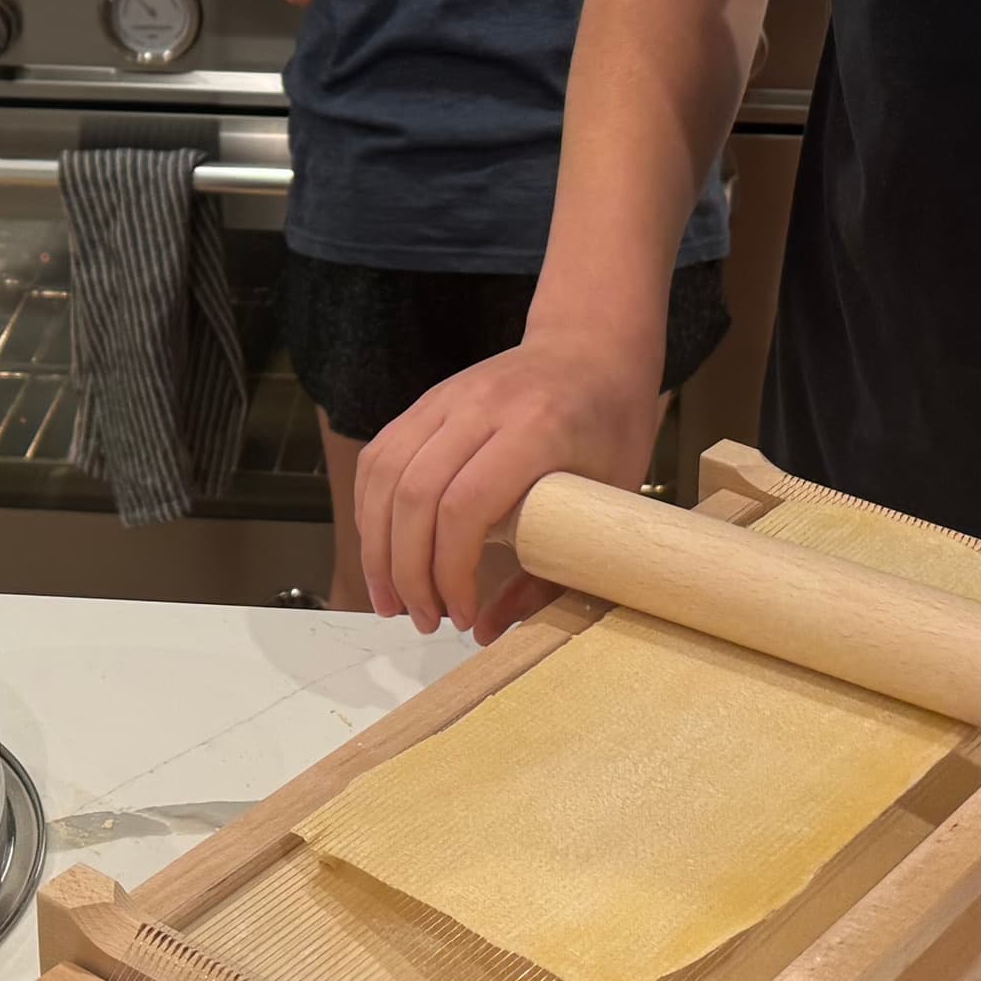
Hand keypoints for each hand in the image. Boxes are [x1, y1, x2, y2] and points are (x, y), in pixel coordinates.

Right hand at [355, 332, 661, 637]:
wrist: (591, 349)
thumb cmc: (610, 429)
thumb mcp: (605, 502)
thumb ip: (551, 572)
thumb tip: (488, 631)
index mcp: (536, 429)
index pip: (464, 507)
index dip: (450, 571)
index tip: (463, 613)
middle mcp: (482, 407)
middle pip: (414, 496)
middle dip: (407, 571)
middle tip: (423, 619)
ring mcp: (446, 398)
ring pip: (384, 475)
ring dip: (376, 547)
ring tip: (392, 599)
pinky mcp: (426, 402)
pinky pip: (379, 457)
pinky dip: (370, 510)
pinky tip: (383, 550)